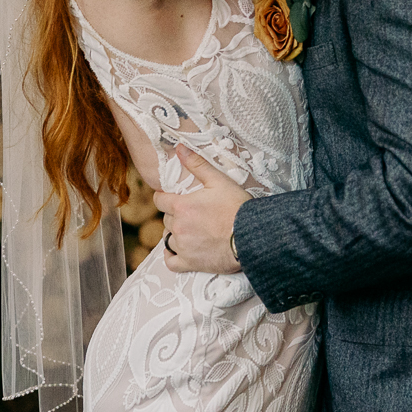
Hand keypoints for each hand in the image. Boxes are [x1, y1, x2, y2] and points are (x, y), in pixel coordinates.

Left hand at [154, 144, 248, 273]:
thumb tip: (179, 148)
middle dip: (176, 216)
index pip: (159, 200)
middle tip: (192, 214)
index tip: (173, 198)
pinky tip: (177, 251)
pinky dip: (171, 256)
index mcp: (181, 206)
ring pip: (168, 238)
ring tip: (191, 231)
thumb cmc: (237, 207)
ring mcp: (183, 247)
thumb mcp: (219, 181)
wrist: (252, 237)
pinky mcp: (190, 263)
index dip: (165, 197)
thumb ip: (197, 164)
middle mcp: (178, 227)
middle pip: (166, 219)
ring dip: (176, 234)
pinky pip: (170, 262)